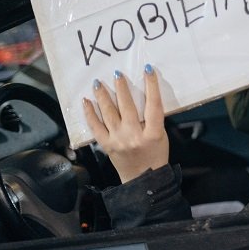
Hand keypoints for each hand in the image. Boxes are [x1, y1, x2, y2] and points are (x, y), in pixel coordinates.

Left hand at [83, 65, 168, 182]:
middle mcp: (134, 136)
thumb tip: (142, 98)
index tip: (148, 70)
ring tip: (98, 83)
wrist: (142, 179)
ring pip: (109, 114)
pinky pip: (95, 127)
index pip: (153, 105)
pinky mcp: (106, 145)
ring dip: (103, 96)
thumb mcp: (161, 136)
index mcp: (153, 133)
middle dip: (122, 88)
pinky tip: (87, 101)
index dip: (151, 86)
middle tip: (117, 73)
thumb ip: (153, 119)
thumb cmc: (156, 155)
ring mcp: (118, 140)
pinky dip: (90, 113)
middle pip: (127, 107)